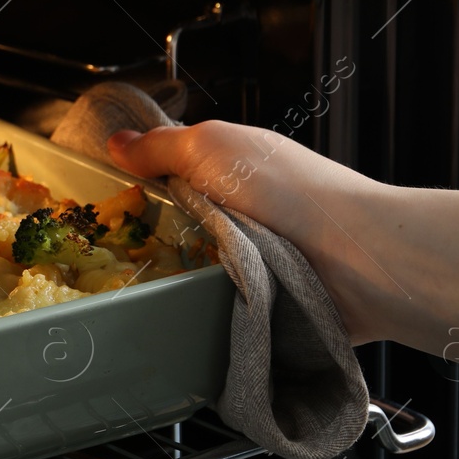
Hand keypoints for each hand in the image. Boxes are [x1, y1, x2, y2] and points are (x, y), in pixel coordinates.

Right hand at [108, 121, 458, 394]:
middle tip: (108, 259)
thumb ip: (161, 146)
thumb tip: (118, 142)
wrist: (361, 263)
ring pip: (188, 273)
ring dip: (171, 280)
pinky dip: (199, 312)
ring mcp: (253, 262)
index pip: (166, 178)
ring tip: (141, 291)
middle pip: (171, 230)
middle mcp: (241, 215)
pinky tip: (179, 315)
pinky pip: (213, 310)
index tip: (97, 209)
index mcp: (231, 171)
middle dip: (144, 242)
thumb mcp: (214, 147)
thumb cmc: (296, 195)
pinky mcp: (262, 305)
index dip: (132, 190)